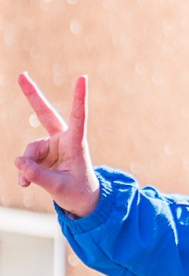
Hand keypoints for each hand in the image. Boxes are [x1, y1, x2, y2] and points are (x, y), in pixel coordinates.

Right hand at [14, 72, 100, 216]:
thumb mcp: (59, 187)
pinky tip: (25, 184)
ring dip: (27, 167)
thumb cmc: (78, 192)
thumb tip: (18, 162)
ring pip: (30, 150)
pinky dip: (25, 172)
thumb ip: (38, 175)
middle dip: (32, 95)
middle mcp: (63, 139)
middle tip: (21, 75)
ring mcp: (51, 145)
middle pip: (45, 113)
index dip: (79, 98)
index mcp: (76, 142)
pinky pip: (26, 160)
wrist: (81, 200)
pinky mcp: (42, 153)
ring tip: (27, 183)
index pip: (78, 117)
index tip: (83, 78)